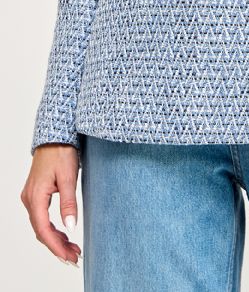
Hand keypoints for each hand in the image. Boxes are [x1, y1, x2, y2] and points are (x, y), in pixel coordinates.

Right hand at [21, 143, 81, 266]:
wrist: (55, 135)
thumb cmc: (62, 151)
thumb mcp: (69, 177)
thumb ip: (69, 202)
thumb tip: (71, 226)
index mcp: (36, 196)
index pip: (43, 229)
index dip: (56, 246)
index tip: (69, 257)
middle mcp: (30, 199)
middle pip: (41, 231)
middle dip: (57, 246)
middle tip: (75, 256)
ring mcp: (31, 196)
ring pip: (41, 225)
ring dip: (55, 238)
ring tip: (72, 248)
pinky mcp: (36, 193)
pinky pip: (42, 217)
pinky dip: (52, 228)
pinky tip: (64, 234)